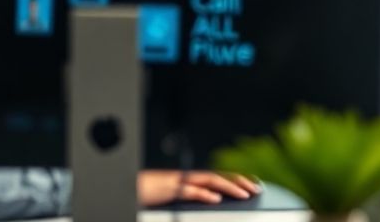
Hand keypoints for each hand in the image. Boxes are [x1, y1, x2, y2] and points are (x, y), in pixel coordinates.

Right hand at [136, 170, 260, 205]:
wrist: (121, 188)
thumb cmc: (144, 196)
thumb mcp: (171, 199)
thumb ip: (189, 199)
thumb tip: (210, 203)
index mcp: (187, 180)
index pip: (217, 177)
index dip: (236, 180)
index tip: (253, 184)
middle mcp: (184, 178)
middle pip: (218, 177)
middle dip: (239, 182)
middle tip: (257, 189)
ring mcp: (176, 182)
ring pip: (208, 181)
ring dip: (228, 187)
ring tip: (244, 194)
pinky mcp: (167, 190)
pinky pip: (188, 191)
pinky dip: (203, 194)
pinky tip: (216, 200)